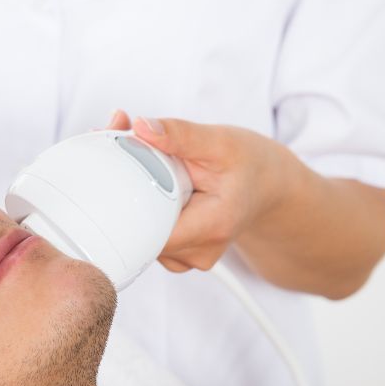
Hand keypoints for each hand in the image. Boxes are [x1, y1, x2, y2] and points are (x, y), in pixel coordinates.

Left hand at [103, 109, 292, 272]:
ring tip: (158, 169)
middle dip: (127, 187)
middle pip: (139, 230)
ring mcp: (187, 258)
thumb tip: (139, 127)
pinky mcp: (177, 254)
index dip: (125, 199)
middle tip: (132, 147)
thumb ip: (178, 134)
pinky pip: (147, 234)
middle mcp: (198, 251)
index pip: (149, 230)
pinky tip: (158, 186)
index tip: (117, 164)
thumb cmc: (250, 165)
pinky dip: (143, 207)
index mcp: (211, 227)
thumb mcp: (221, 141)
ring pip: (140, 232)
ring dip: (135, 198)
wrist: (268, 186)